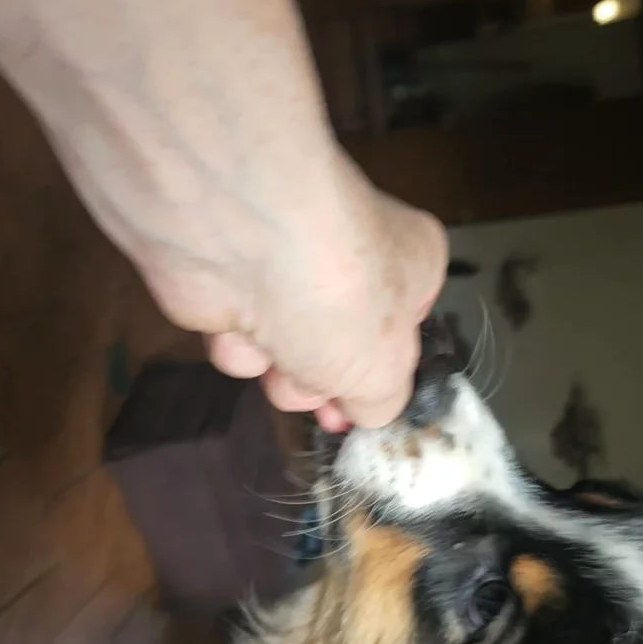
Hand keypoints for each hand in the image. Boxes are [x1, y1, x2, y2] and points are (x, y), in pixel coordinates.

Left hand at [139, 154, 446, 430]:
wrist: (242, 234)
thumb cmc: (339, 296)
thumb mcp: (385, 373)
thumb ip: (383, 402)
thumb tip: (367, 409)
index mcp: (411, 268)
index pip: (404, 333)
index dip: (380, 375)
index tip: (360, 409)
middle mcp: (351, 262)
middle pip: (338, 354)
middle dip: (319, 380)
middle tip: (317, 384)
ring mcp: (288, 270)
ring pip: (286, 355)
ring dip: (277, 369)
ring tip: (275, 348)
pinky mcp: (231, 280)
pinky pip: (240, 339)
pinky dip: (237, 345)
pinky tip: (238, 327)